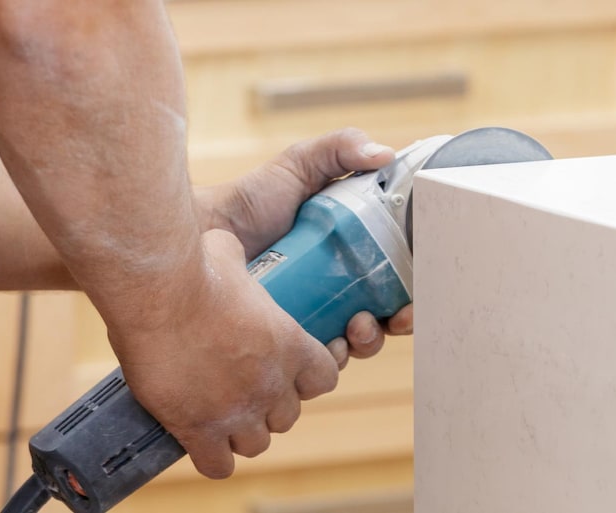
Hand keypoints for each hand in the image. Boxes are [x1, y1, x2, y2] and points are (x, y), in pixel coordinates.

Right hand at [112, 229, 338, 477]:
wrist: (159, 291)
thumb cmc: (196, 267)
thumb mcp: (232, 255)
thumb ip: (241, 261)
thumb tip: (226, 248)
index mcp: (292, 345)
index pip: (326, 378)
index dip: (307, 378)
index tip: (287, 371)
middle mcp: (273, 383)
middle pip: (288, 416)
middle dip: (270, 407)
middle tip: (245, 391)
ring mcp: (238, 410)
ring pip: (257, 444)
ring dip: (243, 434)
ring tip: (221, 417)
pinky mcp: (198, 428)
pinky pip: (218, 466)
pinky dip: (212, 459)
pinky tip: (199, 442)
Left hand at [195, 127, 413, 367]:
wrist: (201, 236)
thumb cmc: (248, 201)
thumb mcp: (299, 166)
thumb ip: (341, 148)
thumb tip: (387, 155)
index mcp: (349, 255)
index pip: (391, 278)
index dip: (409, 290)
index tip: (413, 294)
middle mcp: (335, 290)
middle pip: (382, 317)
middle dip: (394, 325)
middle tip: (388, 317)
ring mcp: (310, 320)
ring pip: (355, 344)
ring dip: (368, 342)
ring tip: (357, 327)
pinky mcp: (285, 344)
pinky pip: (318, 364)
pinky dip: (333, 360)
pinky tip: (329, 346)